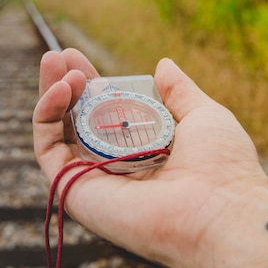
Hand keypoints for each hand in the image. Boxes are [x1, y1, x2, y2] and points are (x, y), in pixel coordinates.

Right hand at [33, 48, 267, 267]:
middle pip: (75, 121)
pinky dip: (45, 116)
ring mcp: (91, 179)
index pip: (104, 112)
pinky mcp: (74, 191)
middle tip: (57, 55)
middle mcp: (113, 166)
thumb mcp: (203, 116)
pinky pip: (47, 151)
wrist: (221, 212)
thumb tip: (162, 65)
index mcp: (141, 151)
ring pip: (56, 133)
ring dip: (51, 94)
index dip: (90, 84)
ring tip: (59, 65)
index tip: (77, 56)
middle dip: (62, 85)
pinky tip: (60, 90)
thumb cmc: (222, 168)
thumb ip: (179, 92)